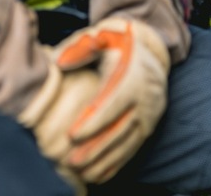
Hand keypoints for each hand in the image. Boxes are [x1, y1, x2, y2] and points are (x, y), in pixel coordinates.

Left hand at [53, 17, 170, 182]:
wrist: (151, 49)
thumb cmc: (119, 42)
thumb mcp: (102, 36)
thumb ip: (80, 47)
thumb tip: (59, 61)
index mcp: (133, 76)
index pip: (113, 103)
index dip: (93, 121)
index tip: (72, 135)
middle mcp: (146, 98)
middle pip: (120, 128)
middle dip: (96, 148)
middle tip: (72, 162)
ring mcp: (150, 114)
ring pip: (128, 143)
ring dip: (105, 160)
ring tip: (82, 173)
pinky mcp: (150, 126)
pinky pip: (134, 148)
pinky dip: (117, 163)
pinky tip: (98, 175)